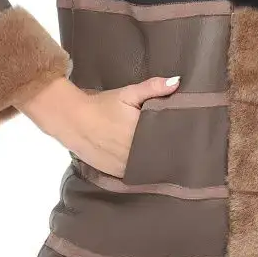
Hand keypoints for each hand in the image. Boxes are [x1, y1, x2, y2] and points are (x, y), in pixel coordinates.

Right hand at [15, 74, 180, 176]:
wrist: (71, 120)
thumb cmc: (101, 105)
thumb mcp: (127, 93)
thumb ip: (153, 88)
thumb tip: (177, 82)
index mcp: (140, 134)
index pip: (166, 141)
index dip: (178, 140)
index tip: (186, 136)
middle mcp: (134, 154)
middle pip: (158, 156)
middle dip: (167, 151)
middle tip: (179, 145)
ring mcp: (124, 166)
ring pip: (147, 168)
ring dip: (155, 162)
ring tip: (166, 156)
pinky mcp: (115, 173)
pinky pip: (135, 174)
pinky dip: (141, 170)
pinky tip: (147, 163)